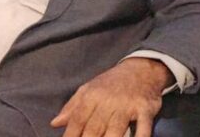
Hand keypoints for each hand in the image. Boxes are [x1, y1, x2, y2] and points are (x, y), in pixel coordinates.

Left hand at [51, 58, 171, 136]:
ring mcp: (126, 105)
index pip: (77, 119)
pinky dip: (140, 136)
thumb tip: (54, 123)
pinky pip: (143, 126)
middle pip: (94, 127)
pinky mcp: (144, 109)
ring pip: (115, 129)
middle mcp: (107, 101)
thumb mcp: (88, 90)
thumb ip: (72, 108)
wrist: (140, 69)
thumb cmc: (110, 84)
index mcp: (91, 96)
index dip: (71, 135)